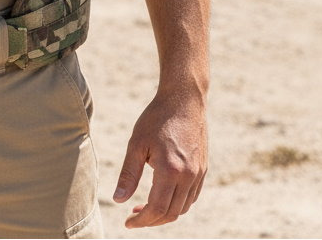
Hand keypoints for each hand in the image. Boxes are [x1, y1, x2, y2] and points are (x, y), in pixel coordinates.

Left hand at [113, 91, 207, 228]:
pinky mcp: (203, 168)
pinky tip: (163, 196)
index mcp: (170, 171)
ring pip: (184, 208)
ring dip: (165, 213)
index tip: (128, 222)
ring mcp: (198, 174)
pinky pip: (192, 196)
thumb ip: (128, 174)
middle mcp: (188, 176)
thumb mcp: (136, 144)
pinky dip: (178, 204)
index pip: (156, 209)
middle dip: (152, 220)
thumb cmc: (156, 118)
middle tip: (134, 216)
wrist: (184, 100)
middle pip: (171, 213)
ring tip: (145, 208)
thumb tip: (118, 200)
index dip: (142, 220)